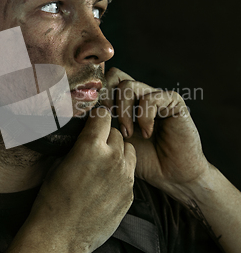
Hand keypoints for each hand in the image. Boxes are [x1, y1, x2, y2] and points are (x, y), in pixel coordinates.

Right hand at [28, 107, 135, 252]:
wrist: (60, 238)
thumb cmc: (52, 201)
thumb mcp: (59, 164)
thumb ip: (77, 146)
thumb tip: (84, 136)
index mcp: (90, 147)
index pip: (103, 116)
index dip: (97, 117)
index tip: (93, 121)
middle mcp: (112, 159)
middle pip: (117, 133)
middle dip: (106, 136)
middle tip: (95, 146)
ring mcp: (124, 178)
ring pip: (129, 151)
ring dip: (118, 152)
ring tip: (103, 163)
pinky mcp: (130, 195)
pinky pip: (130, 173)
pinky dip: (121, 173)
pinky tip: (106, 184)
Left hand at [101, 67, 209, 198]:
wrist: (172, 175)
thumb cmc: (144, 162)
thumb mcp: (115, 143)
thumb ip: (101, 126)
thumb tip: (78, 113)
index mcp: (126, 102)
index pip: (106, 81)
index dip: (96, 95)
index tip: (93, 118)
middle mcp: (140, 95)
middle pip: (115, 76)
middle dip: (106, 98)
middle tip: (108, 122)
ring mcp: (156, 96)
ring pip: (128, 86)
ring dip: (124, 112)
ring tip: (129, 134)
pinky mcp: (173, 101)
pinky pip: (150, 98)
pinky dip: (144, 117)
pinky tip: (147, 133)